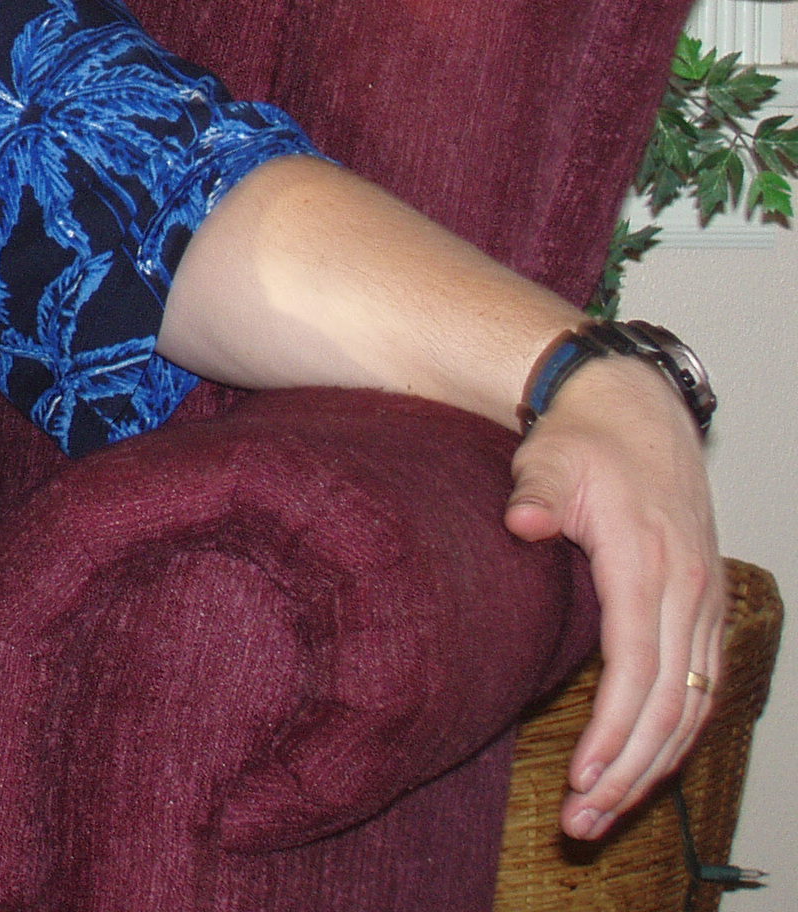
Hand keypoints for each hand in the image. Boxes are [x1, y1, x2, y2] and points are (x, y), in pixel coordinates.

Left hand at [503, 355, 721, 839]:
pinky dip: (676, 738)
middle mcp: (689, 591)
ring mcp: (704, 602)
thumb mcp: (550, 457)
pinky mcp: (704, 607)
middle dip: (628, 773)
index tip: (581, 778)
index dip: (613, 731)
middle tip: (582, 823)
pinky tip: (643, 770)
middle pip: (669, 706)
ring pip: (691, 708)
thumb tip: (525, 522)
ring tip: (602, 814)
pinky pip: (701, 689)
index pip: (638, 668)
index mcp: (648, 563)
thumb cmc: (583, 439)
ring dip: (652, 768)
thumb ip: (537, 492)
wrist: (634, 408)